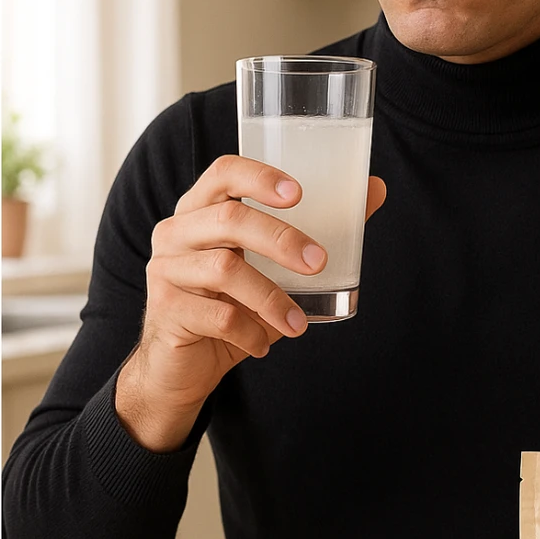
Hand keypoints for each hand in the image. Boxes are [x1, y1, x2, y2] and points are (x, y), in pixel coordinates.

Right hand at [115, 155, 385, 450]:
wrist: (181, 365)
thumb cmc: (232, 305)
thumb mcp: (273, 269)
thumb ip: (318, 230)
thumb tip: (375, 190)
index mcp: (201, 210)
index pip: (224, 173)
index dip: (260, 177)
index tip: (299, 194)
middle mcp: (176, 232)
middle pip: (229, 219)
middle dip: (281, 239)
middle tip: (319, 262)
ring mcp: (165, 269)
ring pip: (224, 270)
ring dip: (271, 298)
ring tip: (297, 324)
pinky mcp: (165, 310)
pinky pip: (217, 316)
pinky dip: (249, 332)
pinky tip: (263, 344)